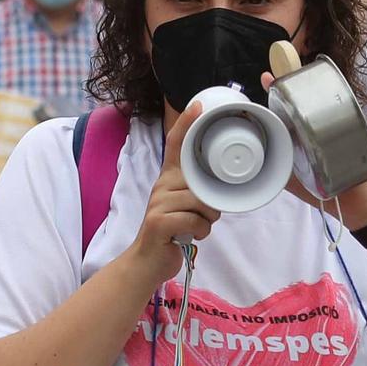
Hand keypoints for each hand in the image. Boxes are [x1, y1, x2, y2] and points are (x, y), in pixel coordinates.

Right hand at [125, 99, 219, 286]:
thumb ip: (196, 192)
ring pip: (202, 203)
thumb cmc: (171, 231)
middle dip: (211, 204)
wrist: (147, 260)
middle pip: (202, 183)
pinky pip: (195, 221)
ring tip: (195, 227)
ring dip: (207, 221)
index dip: (187, 123)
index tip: (198, 105)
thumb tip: (218, 189)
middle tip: (202, 217)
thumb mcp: (182, 205)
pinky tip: (188, 236)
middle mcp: (161, 186)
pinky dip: (200, 232)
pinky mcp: (159, 221)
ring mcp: (158, 203)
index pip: (175, 144)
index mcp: (168, 178)